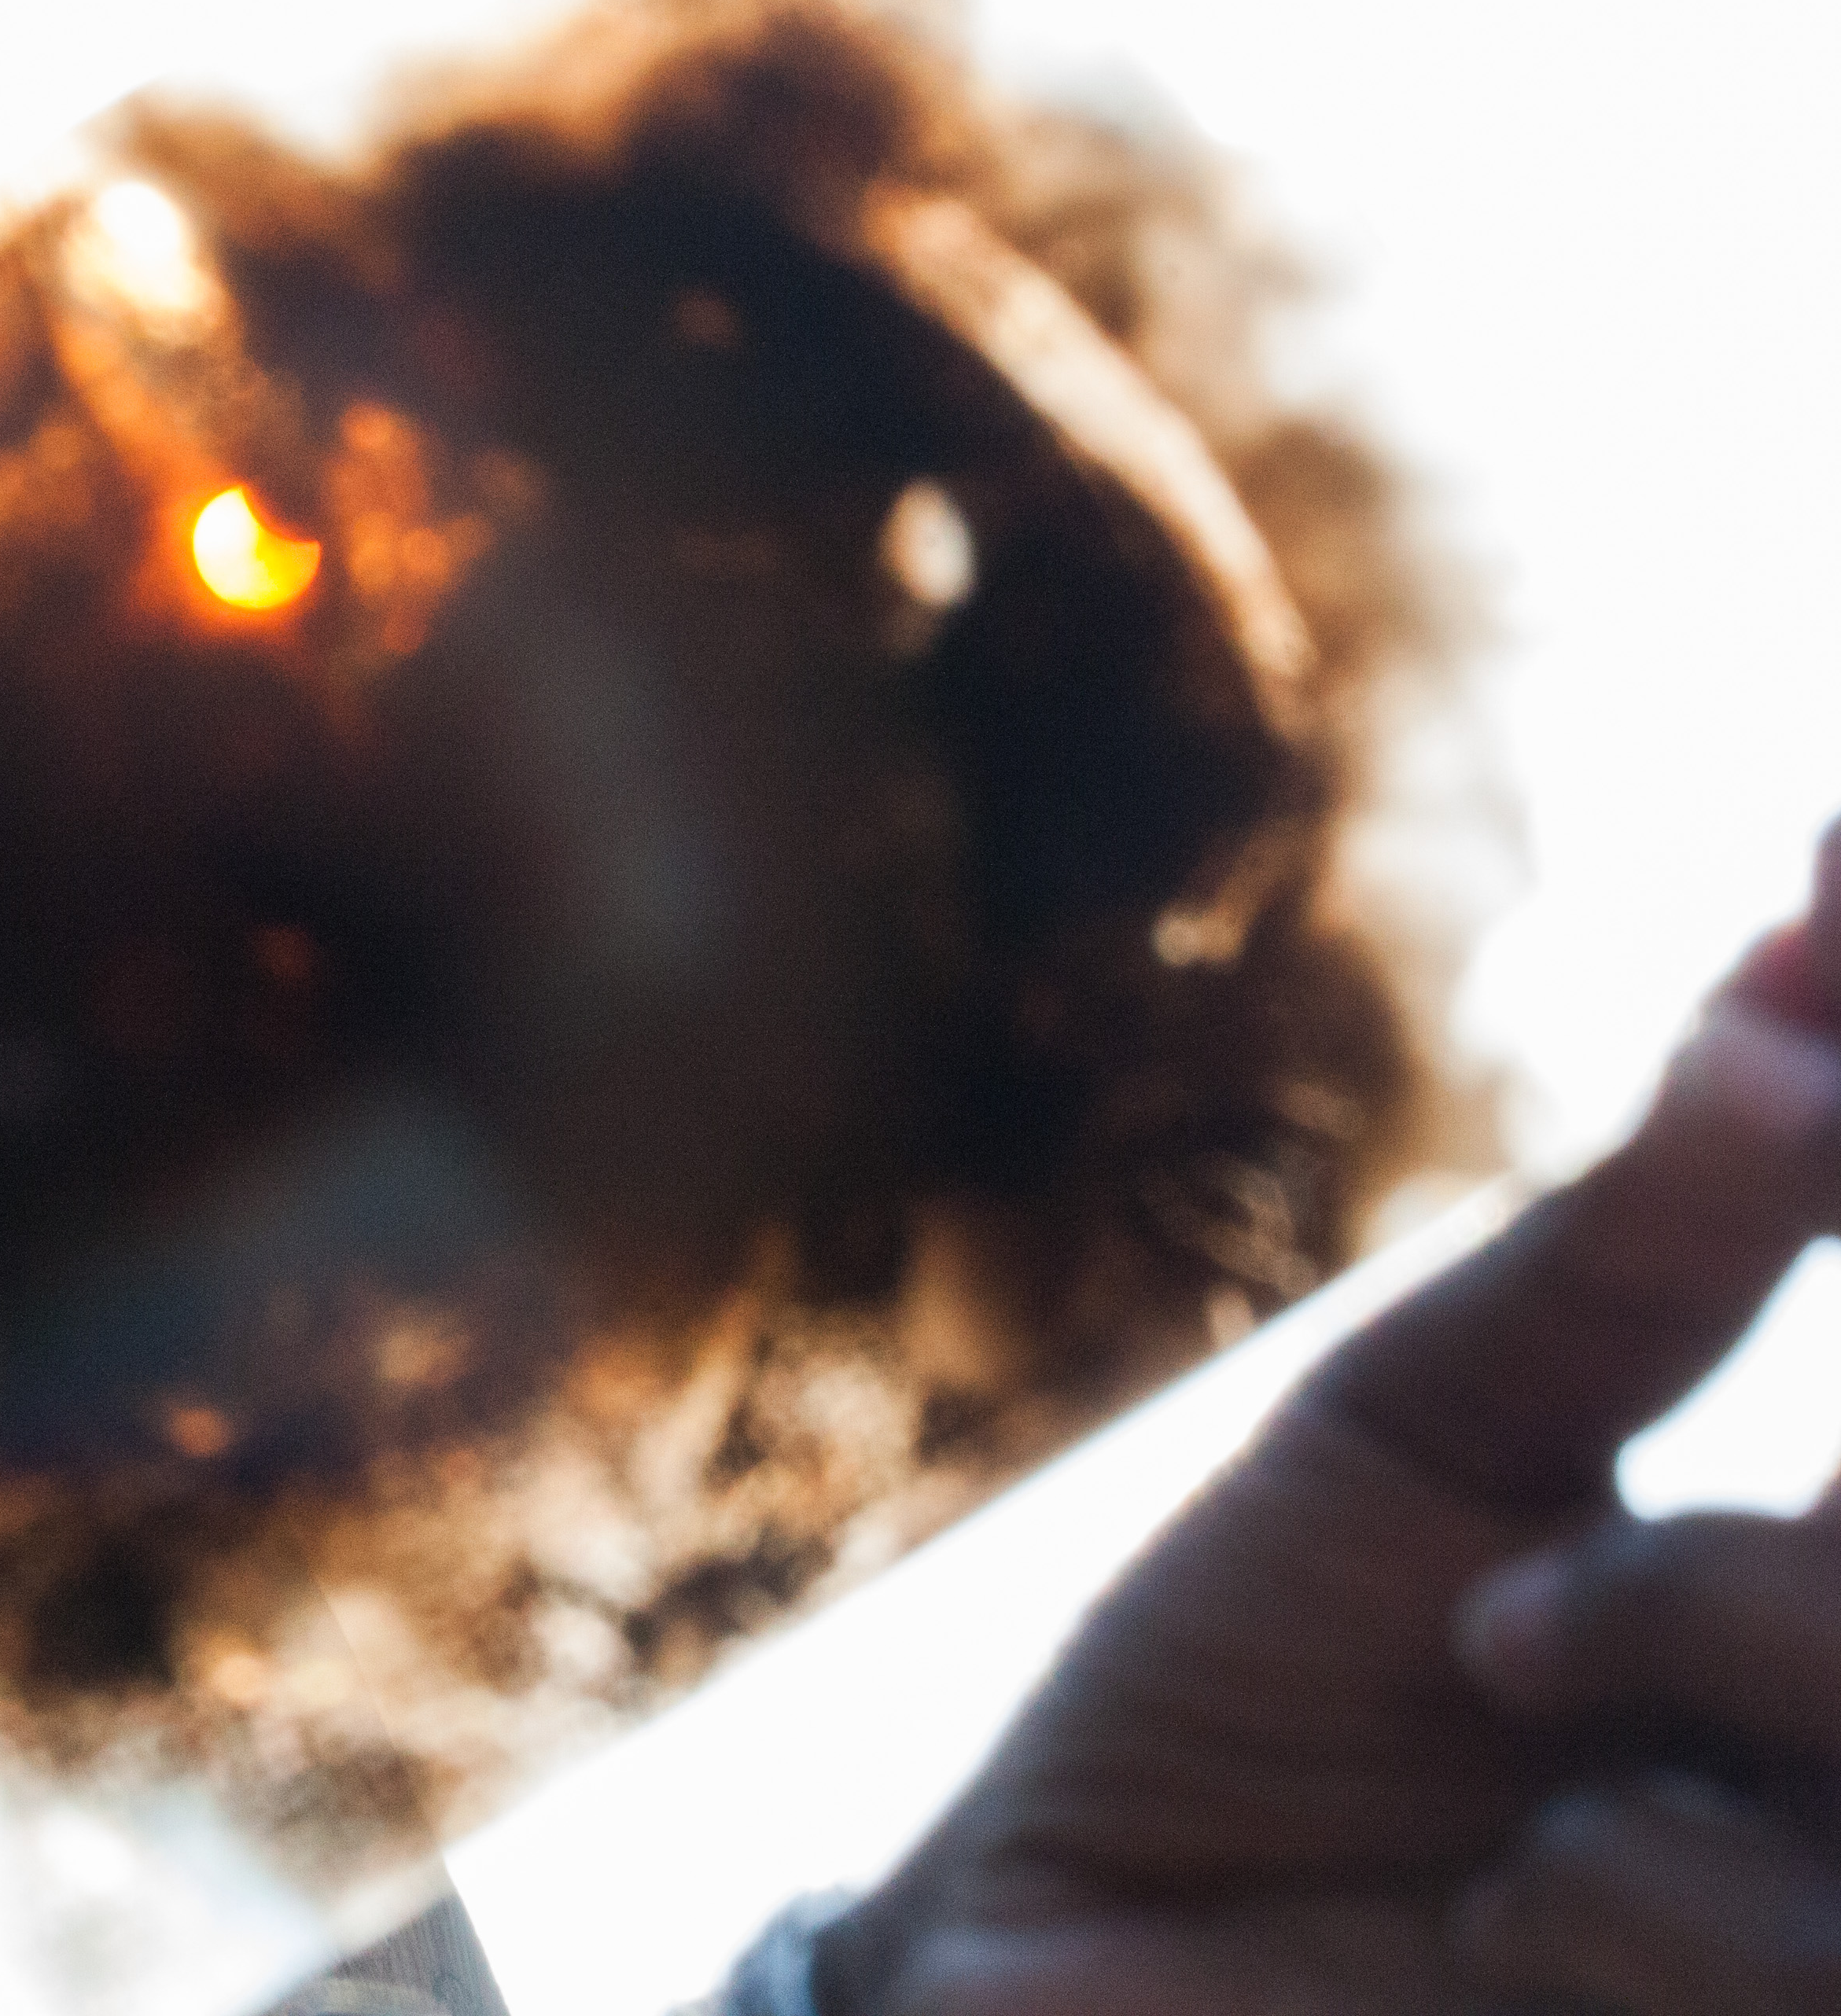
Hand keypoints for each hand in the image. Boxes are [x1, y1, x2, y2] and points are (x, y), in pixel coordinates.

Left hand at [811, 824, 1840, 2013]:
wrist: (1061, 1953)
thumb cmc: (1244, 1678)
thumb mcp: (1418, 1433)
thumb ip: (1634, 1250)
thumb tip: (1789, 988)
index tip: (1821, 913)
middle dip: (1796, 1560)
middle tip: (1531, 1590)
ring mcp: (1830, 1916)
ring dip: (1707, 1649)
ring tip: (1494, 1683)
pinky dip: (1647, 1892)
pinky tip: (1497, 1925)